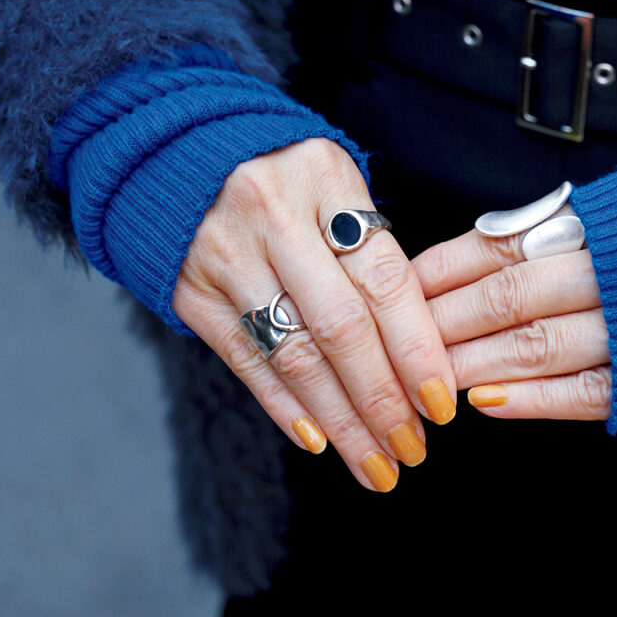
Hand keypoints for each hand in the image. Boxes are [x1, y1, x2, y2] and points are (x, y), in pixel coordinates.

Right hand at [171, 138, 456, 490]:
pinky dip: (286, 407)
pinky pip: (247, 363)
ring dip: (341, 421)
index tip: (441, 403)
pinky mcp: (192, 294)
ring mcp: (226, 257)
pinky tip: (319, 439)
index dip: (417, 350)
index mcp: (324, 180)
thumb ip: (372, 248)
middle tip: (411, 449)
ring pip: (296, 356)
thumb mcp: (333, 181)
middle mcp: (273, 217)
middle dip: (382, 400)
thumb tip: (422, 347)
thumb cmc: (280, 174)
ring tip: (374, 463)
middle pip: (342, 328)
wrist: (176, 153)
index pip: (385, 281)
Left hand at [412, 225, 611, 419]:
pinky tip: (487, 401)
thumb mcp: (608, 220)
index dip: (446, 270)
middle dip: (449, 323)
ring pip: (537, 346)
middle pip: (509, 296)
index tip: (405, 289)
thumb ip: (545, 232)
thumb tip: (470, 259)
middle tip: (401, 344)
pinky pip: (584, 392)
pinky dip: (532, 398)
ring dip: (477, 363)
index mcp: (596, 227)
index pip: (501, 246)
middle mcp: (613, 271)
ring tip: (434, 379)